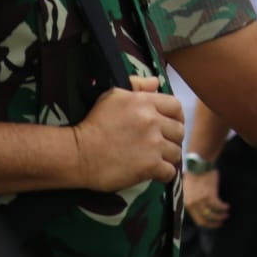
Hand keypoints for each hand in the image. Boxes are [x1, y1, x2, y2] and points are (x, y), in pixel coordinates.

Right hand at [72, 75, 184, 191]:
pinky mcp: (149, 166)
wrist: (77, 153)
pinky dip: (165, 174)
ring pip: (176, 151)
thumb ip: (136, 86)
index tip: (171, 124)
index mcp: (145, 102)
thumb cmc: (93, 123)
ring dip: (168, 156)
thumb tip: (155, 82)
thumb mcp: (112, 96)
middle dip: (173, 138)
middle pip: (179, 130)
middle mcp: (152, 121)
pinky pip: (170, 171)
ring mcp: (153, 144)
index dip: (176, 116)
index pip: (176, 106)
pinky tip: (156, 173)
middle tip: (163, 144)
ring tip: (158, 159)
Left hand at [183, 169, 228, 229]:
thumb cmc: (194, 174)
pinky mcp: (209, 195)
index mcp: (187, 204)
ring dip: (221, 216)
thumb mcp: (188, 190)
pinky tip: (227, 206)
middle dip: (214, 223)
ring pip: (212, 214)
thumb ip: (192, 200)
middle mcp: (193, 205)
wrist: (198, 164)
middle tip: (222, 222)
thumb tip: (200, 208)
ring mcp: (201, 200)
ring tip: (226, 214)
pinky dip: (223, 208)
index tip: (214, 223)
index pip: (198, 220)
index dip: (207, 224)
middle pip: (205, 220)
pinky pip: (218, 206)